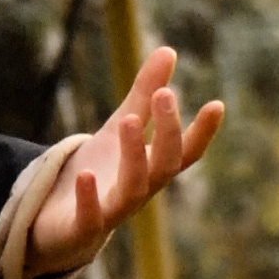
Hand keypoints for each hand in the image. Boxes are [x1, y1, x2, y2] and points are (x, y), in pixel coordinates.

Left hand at [28, 46, 223, 275]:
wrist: (62, 225)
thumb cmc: (101, 172)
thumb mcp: (121, 127)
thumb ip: (144, 93)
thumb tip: (169, 49)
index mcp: (153, 166)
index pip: (186, 150)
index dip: (202, 131)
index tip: (216, 104)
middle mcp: (140, 189)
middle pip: (164, 164)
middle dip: (168, 131)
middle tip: (165, 94)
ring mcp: (114, 211)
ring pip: (134, 187)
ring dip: (134, 155)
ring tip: (129, 120)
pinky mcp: (82, 228)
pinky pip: (91, 217)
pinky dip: (90, 198)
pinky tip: (85, 174)